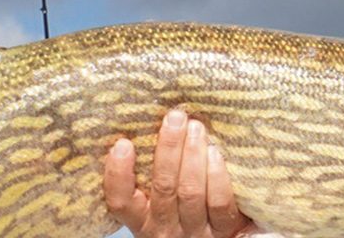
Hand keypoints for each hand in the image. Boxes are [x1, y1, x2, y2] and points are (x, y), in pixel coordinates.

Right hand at [104, 109, 257, 237]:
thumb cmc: (185, 210)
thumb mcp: (163, 199)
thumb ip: (158, 173)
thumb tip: (159, 125)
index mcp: (143, 220)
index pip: (121, 202)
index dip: (118, 174)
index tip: (123, 143)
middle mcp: (165, 229)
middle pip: (163, 188)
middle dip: (168, 148)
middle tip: (175, 117)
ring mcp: (195, 232)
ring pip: (190, 192)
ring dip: (192, 156)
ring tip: (196, 128)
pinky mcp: (224, 231)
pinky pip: (219, 202)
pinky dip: (216, 175)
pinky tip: (214, 153)